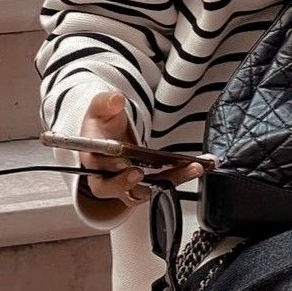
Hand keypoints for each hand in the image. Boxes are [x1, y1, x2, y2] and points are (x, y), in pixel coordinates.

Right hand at [80, 91, 209, 206]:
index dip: (112, 171)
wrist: (112, 135)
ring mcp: (129, 185)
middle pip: (118, 188)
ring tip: (192, 167)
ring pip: (146, 190)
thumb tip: (115, 100)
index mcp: (93, 159)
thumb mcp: (101, 109)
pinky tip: (198, 166)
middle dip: (130, 183)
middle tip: (143, 174)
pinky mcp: (147, 185)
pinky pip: (163, 185)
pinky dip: (182, 176)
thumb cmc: (103, 126)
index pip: (98, 169)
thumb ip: (106, 103)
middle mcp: (108, 177)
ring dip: (171, 179)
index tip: (127, 164)